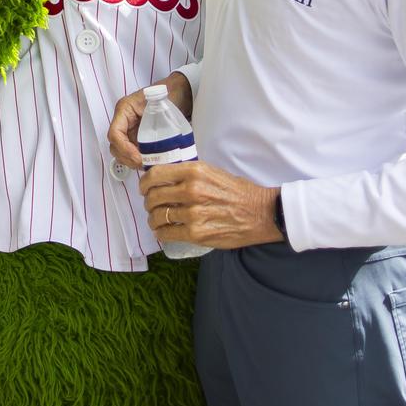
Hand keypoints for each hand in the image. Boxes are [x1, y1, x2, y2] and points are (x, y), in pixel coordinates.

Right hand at [108, 72, 192, 170]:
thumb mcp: (161, 101)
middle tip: (144, 164)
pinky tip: (151, 163)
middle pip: (115, 146)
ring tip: (148, 165)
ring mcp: (130, 130)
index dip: (124, 149)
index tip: (138, 157)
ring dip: (132, 161)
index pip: (115, 134)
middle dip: (128, 158)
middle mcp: (124, 121)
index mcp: (125, 109)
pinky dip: (139, 160)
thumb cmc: (170, 92)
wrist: (179, 92)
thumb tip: (155, 138)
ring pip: (122, 152)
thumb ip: (156, 116)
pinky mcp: (138, 138)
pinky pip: (133, 152)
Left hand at [140, 161, 282, 249]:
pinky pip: (167, 233)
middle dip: (148, 202)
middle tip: (151, 205)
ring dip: (153, 219)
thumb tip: (165, 178)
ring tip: (156, 220)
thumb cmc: (238, 191)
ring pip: (157, 216)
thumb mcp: (212, 172)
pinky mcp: (197, 233)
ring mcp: (193, 213)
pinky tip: (162, 232)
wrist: (261, 213)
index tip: (144, 188)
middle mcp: (191, 190)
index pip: (156, 175)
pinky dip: (160, 233)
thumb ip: (189, 174)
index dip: (145, 182)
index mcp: (194, 171)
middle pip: (153, 196)